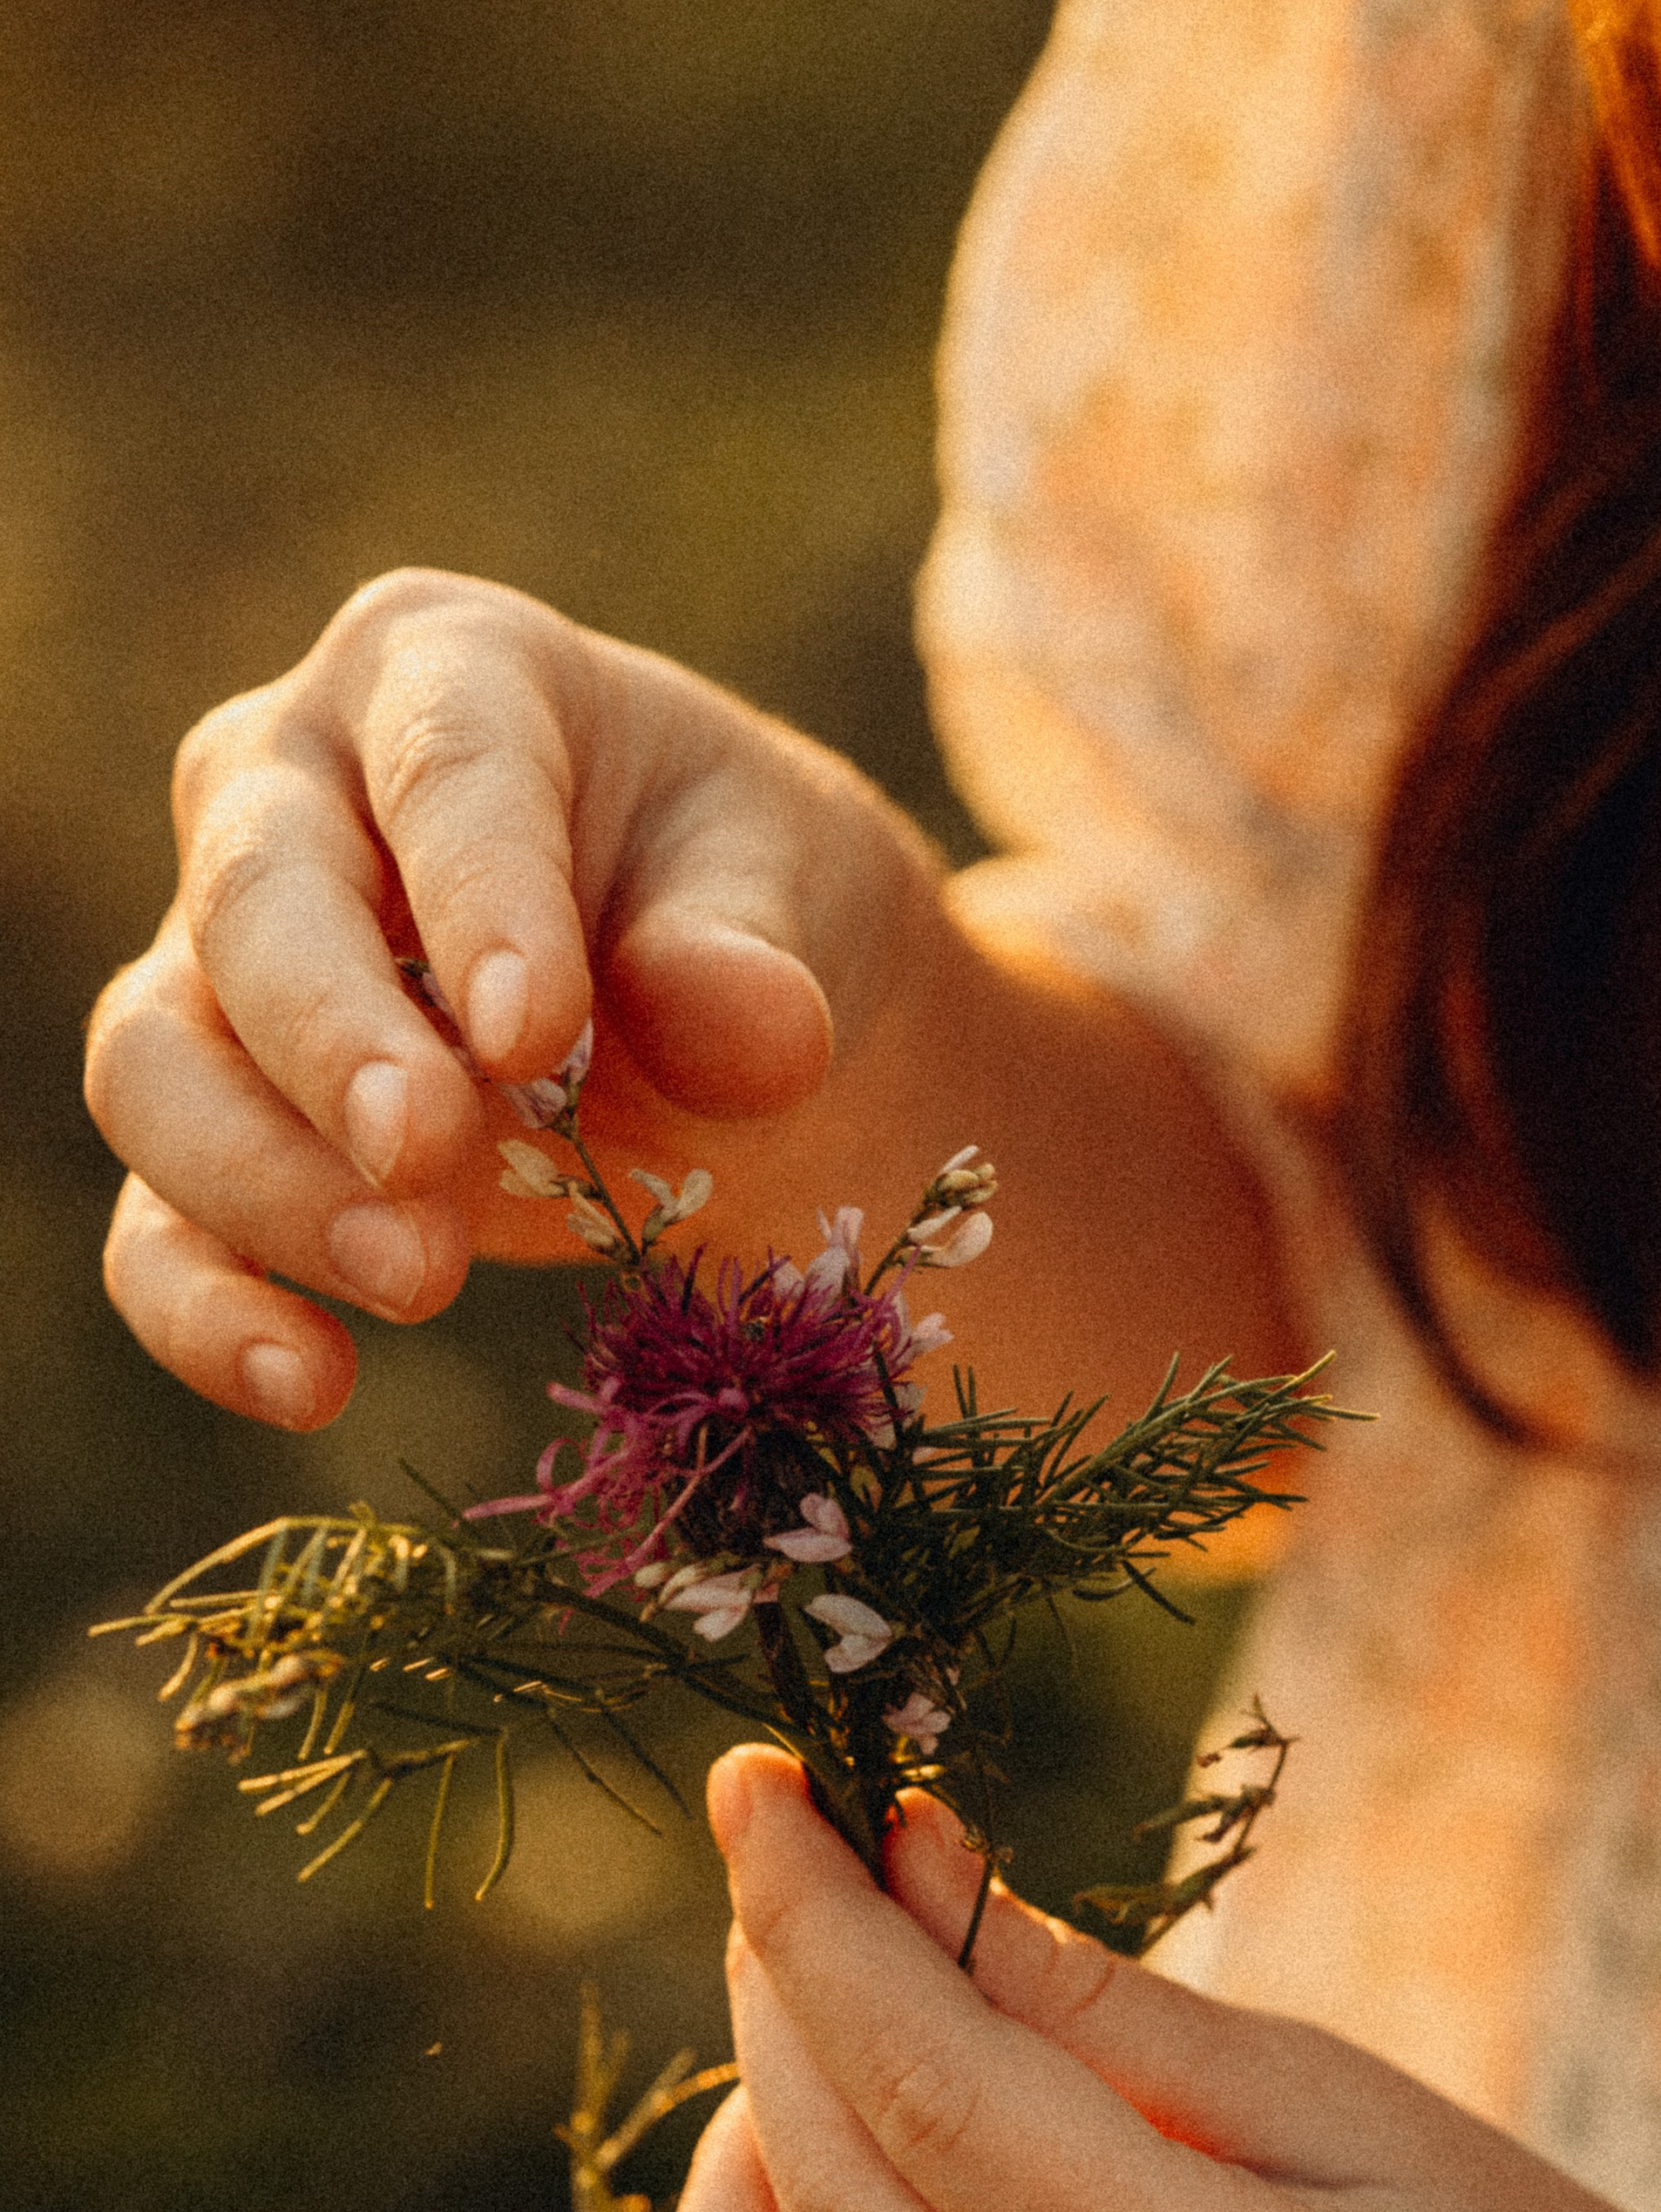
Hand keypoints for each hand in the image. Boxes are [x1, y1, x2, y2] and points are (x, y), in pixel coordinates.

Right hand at [86, 568, 941, 1429]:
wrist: (717, 1011)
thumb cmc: (745, 899)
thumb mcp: (796, 893)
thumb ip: (755, 955)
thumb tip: (758, 1036)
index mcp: (447, 673)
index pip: (442, 764)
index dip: (475, 893)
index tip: (533, 1030)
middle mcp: (289, 792)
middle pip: (252, 902)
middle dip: (331, 1041)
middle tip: (428, 1159)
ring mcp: (225, 966)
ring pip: (158, 1062)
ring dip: (266, 1186)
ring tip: (415, 1281)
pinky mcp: (221, 1129)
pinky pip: (159, 1221)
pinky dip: (209, 1309)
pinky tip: (304, 1382)